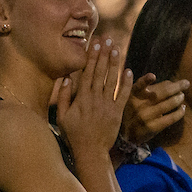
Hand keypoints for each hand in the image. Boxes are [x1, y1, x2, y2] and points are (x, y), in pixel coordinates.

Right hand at [57, 38, 133, 156]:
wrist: (90, 152)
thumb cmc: (73, 135)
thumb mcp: (62, 116)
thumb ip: (62, 96)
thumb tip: (66, 78)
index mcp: (81, 97)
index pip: (87, 72)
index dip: (92, 57)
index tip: (95, 44)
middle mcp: (95, 98)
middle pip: (100, 72)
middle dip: (104, 54)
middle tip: (108, 39)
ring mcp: (107, 105)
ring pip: (112, 80)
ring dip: (115, 63)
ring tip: (117, 49)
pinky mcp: (117, 112)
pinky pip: (123, 95)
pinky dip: (126, 82)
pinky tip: (129, 71)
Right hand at [122, 74, 187, 145]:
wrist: (125, 133)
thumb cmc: (132, 110)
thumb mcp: (133, 97)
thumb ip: (147, 88)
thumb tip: (171, 83)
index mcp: (133, 95)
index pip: (139, 86)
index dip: (145, 81)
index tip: (153, 76)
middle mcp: (139, 105)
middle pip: (161, 93)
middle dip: (176, 86)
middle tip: (186, 83)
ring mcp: (145, 117)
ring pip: (168, 105)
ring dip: (178, 98)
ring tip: (182, 95)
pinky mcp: (152, 128)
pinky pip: (170, 118)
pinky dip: (179, 112)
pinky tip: (183, 108)